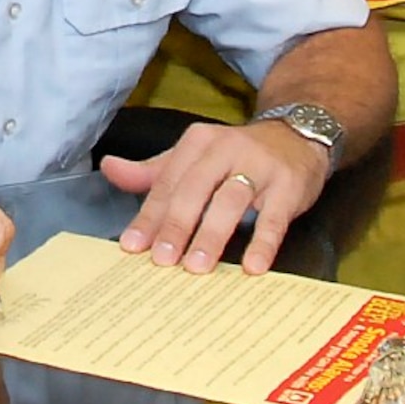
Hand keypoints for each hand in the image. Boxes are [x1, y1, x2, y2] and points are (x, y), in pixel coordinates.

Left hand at [101, 119, 327, 274]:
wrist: (296, 136)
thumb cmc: (236, 155)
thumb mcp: (193, 157)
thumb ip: (152, 171)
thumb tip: (108, 169)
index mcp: (196, 142)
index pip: (167, 183)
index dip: (149, 216)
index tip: (133, 247)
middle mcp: (225, 149)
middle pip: (194, 190)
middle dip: (176, 226)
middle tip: (162, 260)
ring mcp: (259, 166)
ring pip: (230, 201)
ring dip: (212, 235)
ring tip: (197, 267)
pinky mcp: (288, 185)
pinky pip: (274, 217)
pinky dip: (263, 243)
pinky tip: (252, 266)